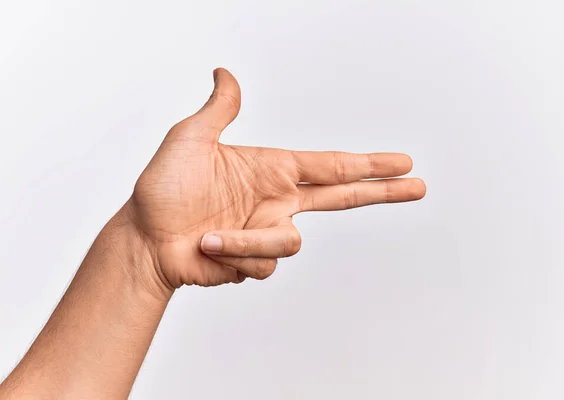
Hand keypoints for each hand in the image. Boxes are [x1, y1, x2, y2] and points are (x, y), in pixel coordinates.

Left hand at [130, 68, 425, 289]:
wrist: (145, 239)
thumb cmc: (162, 189)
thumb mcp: (190, 139)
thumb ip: (219, 110)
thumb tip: (226, 74)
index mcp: (270, 170)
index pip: (330, 165)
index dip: (368, 164)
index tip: (402, 162)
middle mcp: (276, 201)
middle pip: (342, 197)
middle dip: (381, 192)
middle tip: (419, 186)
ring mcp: (267, 232)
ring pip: (290, 241)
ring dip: (246, 239)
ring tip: (208, 235)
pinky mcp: (255, 261)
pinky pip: (264, 262)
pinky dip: (233, 254)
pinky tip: (208, 248)